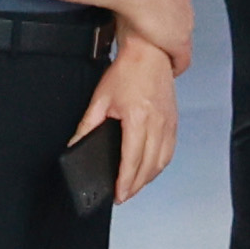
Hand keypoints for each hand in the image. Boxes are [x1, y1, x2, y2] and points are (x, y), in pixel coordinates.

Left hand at [84, 40, 181, 199]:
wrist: (150, 54)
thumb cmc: (127, 72)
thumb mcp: (100, 99)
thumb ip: (87, 125)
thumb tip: (75, 144)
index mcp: (138, 118)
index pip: (132, 158)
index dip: (126, 181)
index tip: (119, 194)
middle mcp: (157, 123)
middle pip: (149, 165)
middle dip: (137, 185)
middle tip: (124, 195)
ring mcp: (168, 123)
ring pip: (162, 161)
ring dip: (150, 178)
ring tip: (135, 186)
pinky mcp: (173, 121)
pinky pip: (170, 150)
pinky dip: (160, 164)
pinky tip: (151, 169)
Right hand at [115, 0, 196, 70]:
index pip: (176, 12)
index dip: (166, 23)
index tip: (157, 28)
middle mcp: (185, 9)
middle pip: (182, 28)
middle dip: (171, 36)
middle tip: (157, 45)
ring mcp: (185, 27)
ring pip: (183, 44)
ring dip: (173, 52)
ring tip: (161, 59)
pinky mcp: (180, 44)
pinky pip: (182, 61)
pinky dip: (176, 67)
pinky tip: (170, 72)